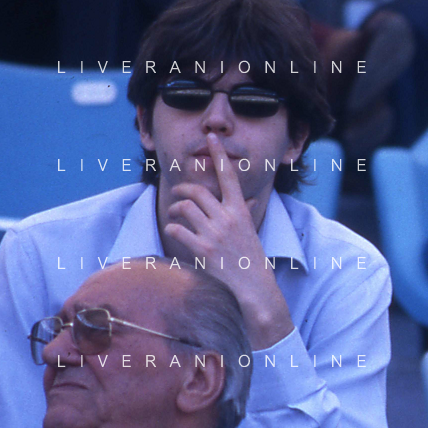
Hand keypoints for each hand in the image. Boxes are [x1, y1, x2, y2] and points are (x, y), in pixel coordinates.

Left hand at [164, 133, 293, 349]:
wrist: (255, 289)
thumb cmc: (253, 262)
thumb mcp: (251, 232)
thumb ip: (242, 215)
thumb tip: (245, 201)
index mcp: (241, 211)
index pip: (229, 176)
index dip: (219, 154)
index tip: (211, 138)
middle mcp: (227, 218)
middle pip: (197, 191)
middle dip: (183, 190)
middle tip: (178, 194)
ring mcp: (214, 234)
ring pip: (184, 208)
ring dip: (175, 208)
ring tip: (175, 214)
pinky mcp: (202, 250)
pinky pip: (178, 229)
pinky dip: (172, 227)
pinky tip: (174, 231)